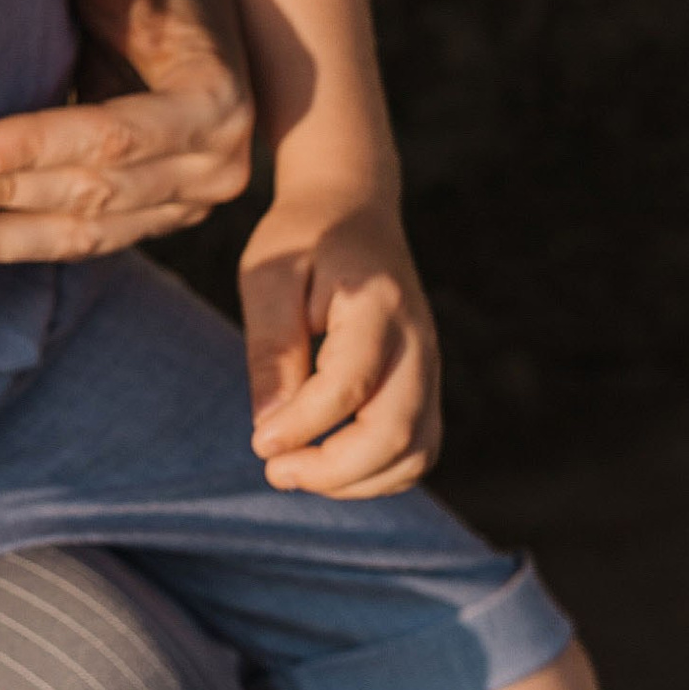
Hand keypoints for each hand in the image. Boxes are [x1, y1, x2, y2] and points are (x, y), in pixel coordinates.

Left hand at [0, 0, 255, 268]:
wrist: (207, 9)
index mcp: (215, 102)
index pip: (113, 133)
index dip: (33, 144)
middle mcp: (215, 168)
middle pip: (94, 193)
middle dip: (2, 199)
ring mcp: (187, 204)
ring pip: (86, 235)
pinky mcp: (155, 220)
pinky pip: (82, 246)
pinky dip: (15, 251)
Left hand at [240, 190, 440, 496]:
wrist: (353, 208)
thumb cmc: (302, 239)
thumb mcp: (268, 276)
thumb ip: (271, 349)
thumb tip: (267, 431)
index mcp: (377, 303)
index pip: (349, 384)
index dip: (304, 425)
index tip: (258, 442)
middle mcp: (417, 340)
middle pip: (396, 432)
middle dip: (334, 470)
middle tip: (274, 470)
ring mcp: (430, 366)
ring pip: (415, 453)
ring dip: (356, 481)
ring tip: (295, 469)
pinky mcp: (426, 385)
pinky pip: (418, 449)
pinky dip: (376, 474)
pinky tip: (325, 463)